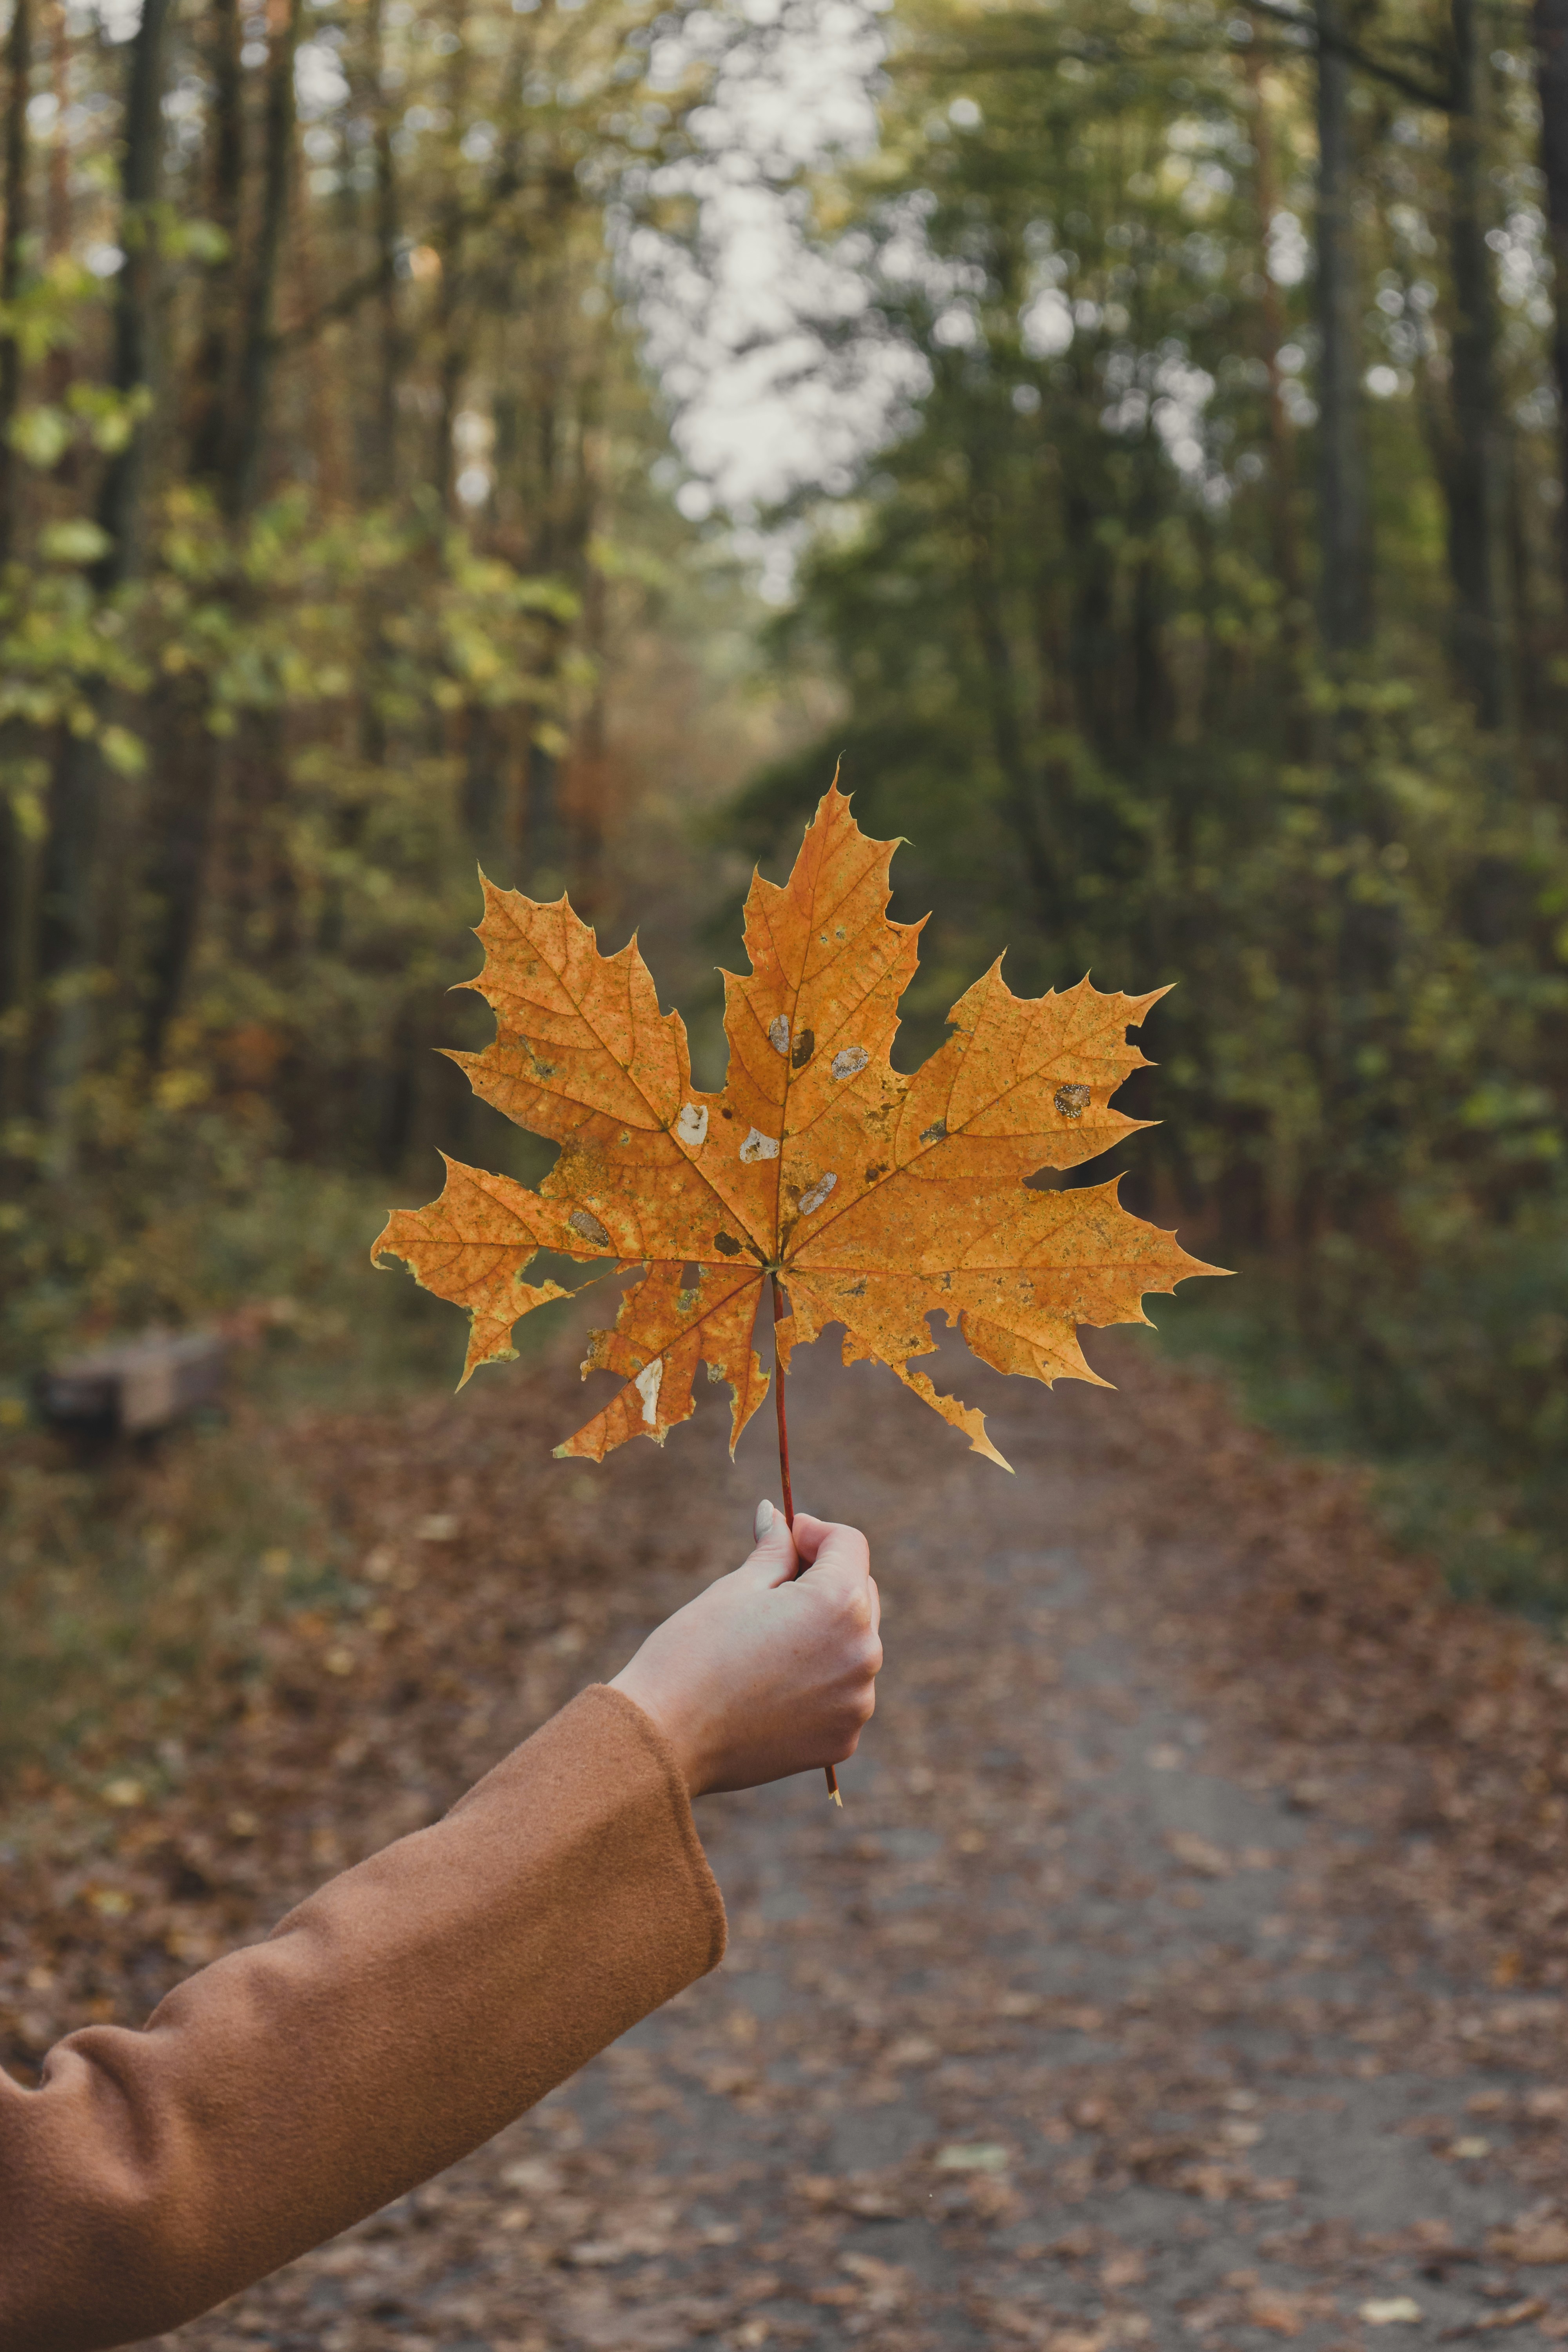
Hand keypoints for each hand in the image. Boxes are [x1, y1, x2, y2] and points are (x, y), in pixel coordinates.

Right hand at [609, 1505, 881, 1796]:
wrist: (665, 1739)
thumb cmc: (693, 1654)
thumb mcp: (736, 1588)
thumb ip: (774, 1550)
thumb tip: (778, 1515)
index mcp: (840, 1604)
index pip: (848, 1545)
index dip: (814, 1533)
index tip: (783, 1537)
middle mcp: (863, 1652)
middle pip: (860, 1593)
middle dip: (824, 1580)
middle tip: (772, 1586)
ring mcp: (857, 1701)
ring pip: (855, 1645)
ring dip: (824, 1632)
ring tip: (767, 1641)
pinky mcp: (843, 1738)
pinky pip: (843, 1692)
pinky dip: (820, 1680)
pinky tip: (773, 1684)